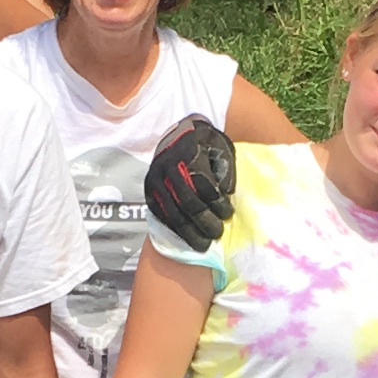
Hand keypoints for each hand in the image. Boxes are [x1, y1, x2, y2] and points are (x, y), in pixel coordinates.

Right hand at [144, 114, 237, 249]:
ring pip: (172, 211)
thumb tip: (225, 194)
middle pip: (187, 201)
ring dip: (189, 231)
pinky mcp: (149, 190)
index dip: (217, 203)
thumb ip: (225, 170)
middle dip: (203, 221)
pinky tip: (186, 237)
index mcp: (189, 152)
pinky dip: (174, 228)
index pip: (203, 184)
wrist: (179, 133)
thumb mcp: (221, 148)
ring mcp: (156, 179)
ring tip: (203, 244)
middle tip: (217, 233)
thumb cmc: (206, 143)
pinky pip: (160, 214)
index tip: (228, 213)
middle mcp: (168, 166)